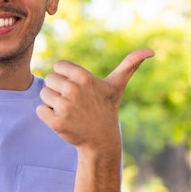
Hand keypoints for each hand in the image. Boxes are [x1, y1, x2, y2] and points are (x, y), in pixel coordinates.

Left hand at [37, 48, 153, 153]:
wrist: (101, 140)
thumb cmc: (107, 108)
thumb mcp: (117, 85)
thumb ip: (130, 64)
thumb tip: (151, 50)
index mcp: (83, 77)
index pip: (58, 66)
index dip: (66, 76)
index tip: (78, 87)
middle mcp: (73, 90)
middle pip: (49, 80)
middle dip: (58, 90)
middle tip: (74, 102)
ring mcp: (64, 107)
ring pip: (43, 95)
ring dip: (52, 103)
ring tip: (69, 111)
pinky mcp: (55, 122)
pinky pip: (39, 110)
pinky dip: (47, 115)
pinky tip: (63, 120)